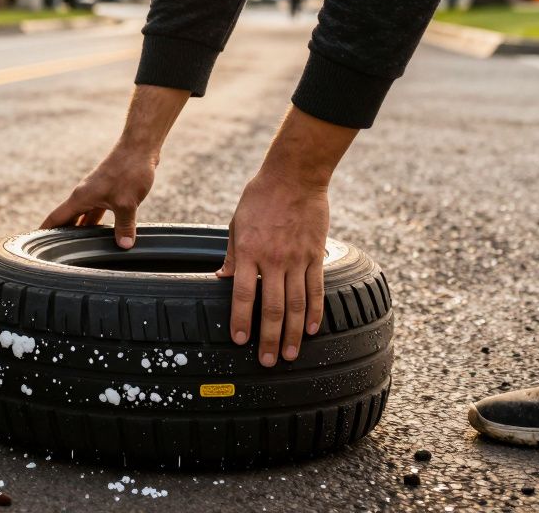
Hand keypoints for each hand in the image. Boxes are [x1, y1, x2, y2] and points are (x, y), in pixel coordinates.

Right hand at [41, 143, 155, 247]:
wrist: (139, 148)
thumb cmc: (128, 170)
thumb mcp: (127, 203)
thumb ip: (124, 226)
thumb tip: (124, 245)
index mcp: (80, 198)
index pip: (56, 218)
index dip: (44, 231)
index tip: (33, 245)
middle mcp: (84, 195)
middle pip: (68, 219)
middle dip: (62, 235)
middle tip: (56, 254)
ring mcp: (96, 193)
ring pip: (84, 216)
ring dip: (81, 230)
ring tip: (78, 248)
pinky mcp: (109, 191)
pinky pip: (97, 211)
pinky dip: (96, 222)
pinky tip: (102, 232)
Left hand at [217, 105, 357, 365]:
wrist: (294, 177)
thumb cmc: (259, 198)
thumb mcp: (236, 225)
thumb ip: (232, 256)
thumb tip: (222, 280)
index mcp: (249, 252)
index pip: (244, 294)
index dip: (242, 320)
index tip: (240, 341)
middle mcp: (273, 259)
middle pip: (273, 307)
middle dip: (270, 338)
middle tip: (268, 362)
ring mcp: (297, 259)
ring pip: (296, 304)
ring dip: (294, 333)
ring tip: (291, 355)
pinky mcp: (316, 256)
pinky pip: (316, 289)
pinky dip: (315, 311)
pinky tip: (313, 330)